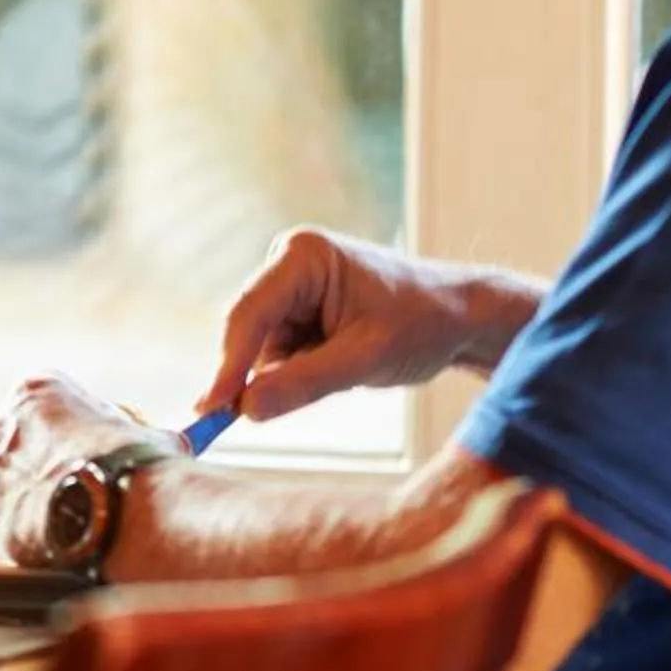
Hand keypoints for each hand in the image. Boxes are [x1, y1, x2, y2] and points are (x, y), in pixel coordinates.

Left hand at [0, 376, 162, 563]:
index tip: (80, 447)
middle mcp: (2, 425)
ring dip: (3, 491)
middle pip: (6, 437)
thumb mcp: (150, 437)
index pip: (40, 402)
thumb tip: (157, 445)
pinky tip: (22, 537)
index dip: (62, 428)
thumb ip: (137, 435)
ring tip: (38, 514)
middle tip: (57, 482)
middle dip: (27, 457)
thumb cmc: (140, 470)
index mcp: (37, 391)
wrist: (122, 518)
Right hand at [205, 227, 512, 422]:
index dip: (227, 364)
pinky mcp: (297, 310)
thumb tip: (244, 409)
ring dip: (287, 375)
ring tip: (345, 370)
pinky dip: (298, 373)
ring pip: (261, 349)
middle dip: (259, 373)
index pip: (249, 314)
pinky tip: (338, 367)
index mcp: (303, 256)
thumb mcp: (365, 360)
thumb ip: (303, 383)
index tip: (210, 410)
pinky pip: (278, 354)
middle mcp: (288, 263)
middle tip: (263, 414)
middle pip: (248, 331)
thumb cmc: (422, 325)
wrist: (460, 319)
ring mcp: (290, 286)